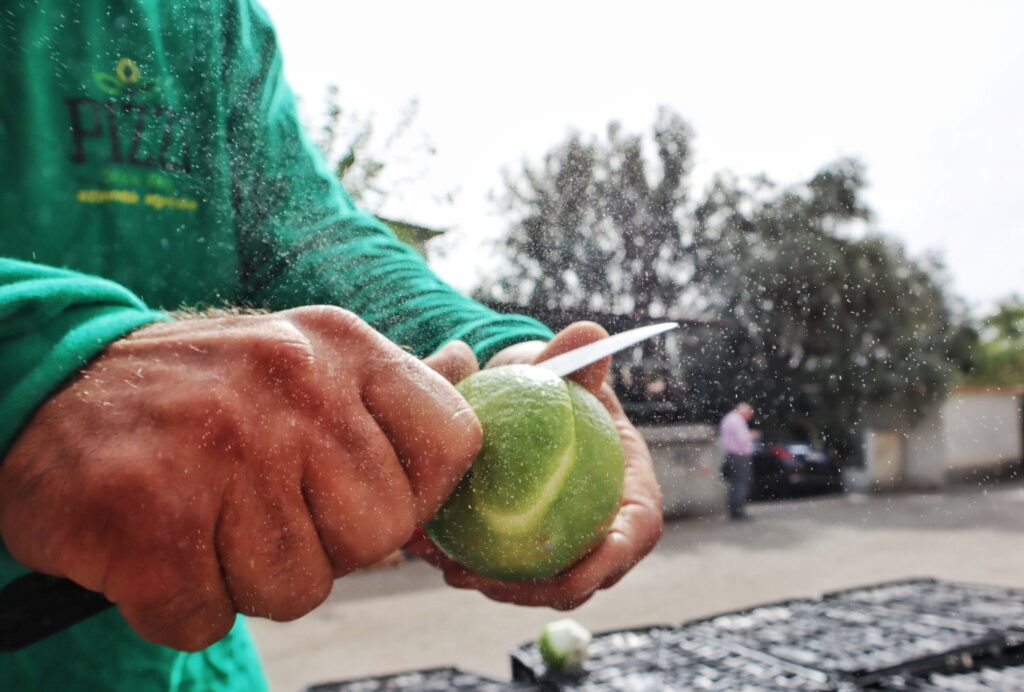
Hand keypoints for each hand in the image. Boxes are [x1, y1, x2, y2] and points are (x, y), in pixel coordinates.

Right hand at [0, 306, 480, 649]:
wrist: (53, 388)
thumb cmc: (201, 389)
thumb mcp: (302, 355)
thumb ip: (390, 381)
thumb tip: (469, 361)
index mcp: (341, 346)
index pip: (453, 444)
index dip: (419, 495)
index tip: (365, 496)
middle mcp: (290, 385)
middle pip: (379, 535)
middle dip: (326, 545)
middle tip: (263, 507)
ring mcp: (218, 448)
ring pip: (298, 588)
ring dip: (248, 577)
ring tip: (206, 518)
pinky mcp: (146, 517)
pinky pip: (209, 617)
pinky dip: (183, 602)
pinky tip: (158, 545)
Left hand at [409, 323, 663, 608]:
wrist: (524, 395)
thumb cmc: (554, 380)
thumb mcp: (561, 366)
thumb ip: (575, 357)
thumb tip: (589, 334)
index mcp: (631, 488)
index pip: (635, 534)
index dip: (611, 562)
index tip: (573, 576)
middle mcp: (601, 524)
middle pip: (584, 576)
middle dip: (538, 591)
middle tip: (490, 581)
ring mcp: (564, 540)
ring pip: (538, 582)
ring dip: (496, 585)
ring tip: (453, 570)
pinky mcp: (525, 546)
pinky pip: (501, 566)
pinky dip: (470, 564)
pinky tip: (432, 553)